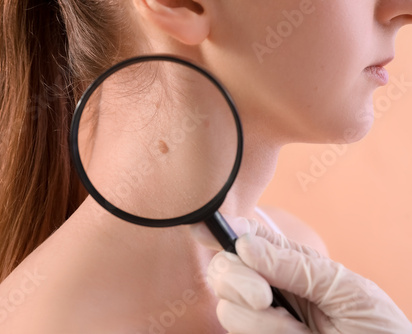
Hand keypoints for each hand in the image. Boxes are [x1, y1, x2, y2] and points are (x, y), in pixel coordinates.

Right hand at [190, 216, 411, 332]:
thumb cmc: (378, 330)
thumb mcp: (346, 289)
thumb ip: (295, 266)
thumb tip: (244, 245)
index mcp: (291, 264)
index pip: (247, 237)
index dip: (222, 230)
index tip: (204, 231)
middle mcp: (269, 289)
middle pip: (223, 269)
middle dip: (237, 279)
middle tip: (264, 297)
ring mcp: (262, 320)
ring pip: (227, 307)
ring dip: (260, 320)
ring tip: (297, 331)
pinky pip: (236, 332)